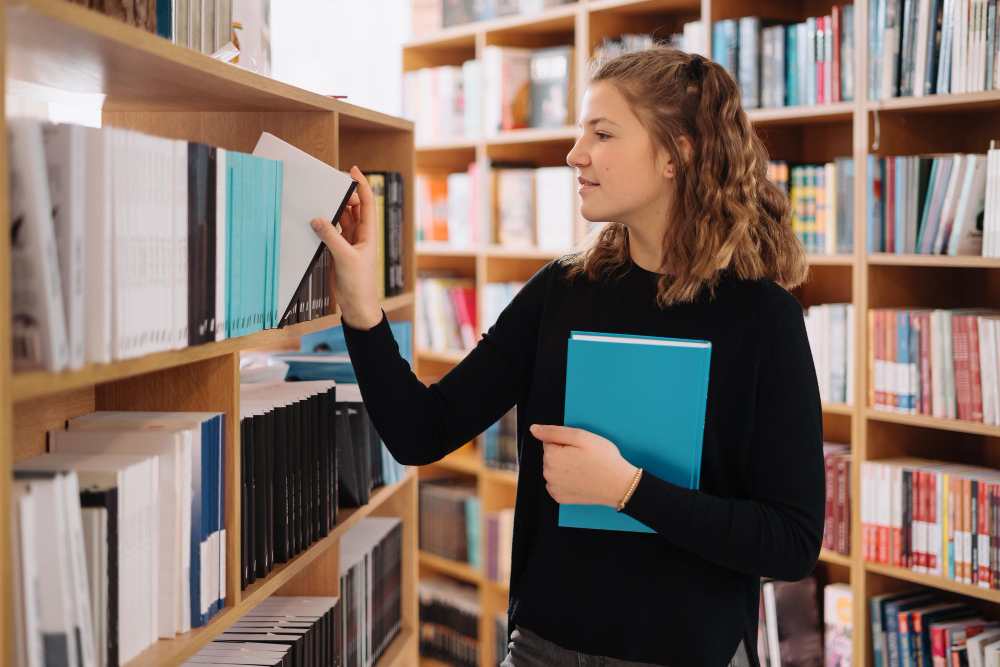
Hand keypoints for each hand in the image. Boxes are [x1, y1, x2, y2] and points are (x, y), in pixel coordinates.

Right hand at [309, 165, 381, 329]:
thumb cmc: (360, 283)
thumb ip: (330, 238)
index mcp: (368, 233)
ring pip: (340, 219)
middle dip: (342, 195)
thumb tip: (316, 219)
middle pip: (352, 208)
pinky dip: (323, 226)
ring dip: (331, 210)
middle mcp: (360, 234)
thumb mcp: (346, 258)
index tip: (352, 170)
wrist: (357, 305)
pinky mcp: (338, 250)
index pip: (367, 203)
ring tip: (318, 198)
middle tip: (327, 185)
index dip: (361, 185)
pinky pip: (330, 232)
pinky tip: (313, 220)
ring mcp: (349, 242)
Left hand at [530, 424, 638, 507]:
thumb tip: (534, 429)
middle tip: (584, 458)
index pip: (549, 441)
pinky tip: (580, 479)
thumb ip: (554, 431)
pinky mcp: (560, 497)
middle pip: (550, 456)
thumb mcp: (581, 437)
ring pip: (553, 469)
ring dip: (564, 467)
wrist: (619, 485)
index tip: (579, 448)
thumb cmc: (604, 459)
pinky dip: (565, 480)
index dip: (566, 442)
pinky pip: (556, 483)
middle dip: (564, 454)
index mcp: (551, 456)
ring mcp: (553, 487)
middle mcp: (548, 473)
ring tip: (584, 468)